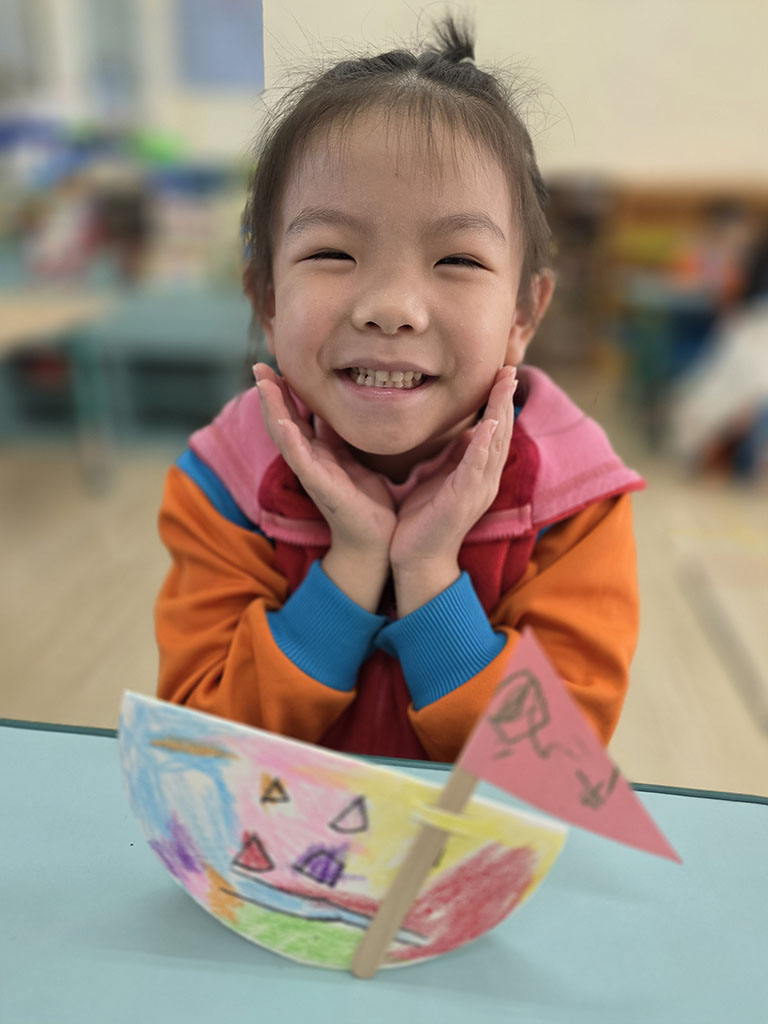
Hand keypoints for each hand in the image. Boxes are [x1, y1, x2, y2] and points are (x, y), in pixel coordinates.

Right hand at [253, 364, 395, 609]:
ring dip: (272, 409)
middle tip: (259, 365)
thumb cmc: (366, 500)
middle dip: (270, 393)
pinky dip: (290, 440)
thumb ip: (343, 435)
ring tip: (264, 384)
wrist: (376, 539)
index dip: (284, 390)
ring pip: (285, 435)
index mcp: (318, 451)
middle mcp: (309, 460)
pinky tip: (283, 422)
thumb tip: (342, 405)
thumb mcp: (355, 457)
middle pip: (281, 420)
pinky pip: (301, 460)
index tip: (275, 361)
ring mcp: (312, 473)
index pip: (295, 414)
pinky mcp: (321, 486)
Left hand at [390, 366, 517, 615]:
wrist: (416, 558)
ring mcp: (477, 490)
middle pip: (502, 432)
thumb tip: (465, 431)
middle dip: (505, 399)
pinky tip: (488, 424)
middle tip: (509, 368)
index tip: (501, 373)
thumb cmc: (424, 520)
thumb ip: (453, 456)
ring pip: (494, 444)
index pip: (494, 431)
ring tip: (504, 384)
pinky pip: (477, 467)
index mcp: (478, 474)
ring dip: (500, 412)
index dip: (499, 401)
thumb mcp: (439, 479)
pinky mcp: (464, 500)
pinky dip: (484, 444)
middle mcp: (484, 480)